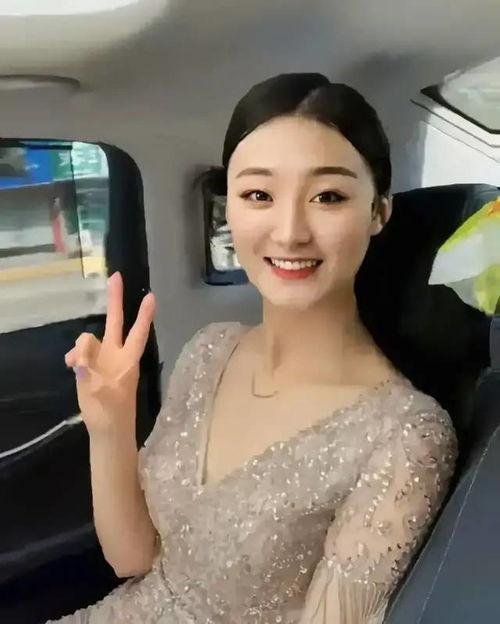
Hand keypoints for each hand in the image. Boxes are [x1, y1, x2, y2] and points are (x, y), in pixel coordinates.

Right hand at [64, 271, 155, 434]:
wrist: (106, 430)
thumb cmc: (113, 414)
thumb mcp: (103, 394)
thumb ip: (90, 372)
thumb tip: (78, 354)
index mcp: (128, 360)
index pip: (138, 333)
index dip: (144, 316)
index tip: (151, 296)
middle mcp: (116, 354)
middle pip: (116, 321)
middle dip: (115, 299)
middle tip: (116, 275)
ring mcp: (101, 359)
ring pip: (88, 339)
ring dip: (80, 347)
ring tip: (76, 366)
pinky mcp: (87, 367)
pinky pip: (77, 353)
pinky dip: (72, 357)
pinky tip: (69, 367)